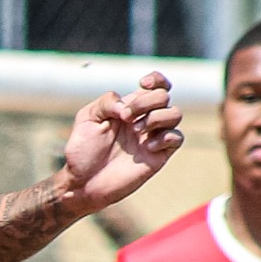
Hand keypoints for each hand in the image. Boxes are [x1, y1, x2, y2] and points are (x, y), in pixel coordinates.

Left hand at [59, 73, 184, 215]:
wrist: (82, 182)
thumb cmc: (82, 150)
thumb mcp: (87, 118)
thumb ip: (106, 102)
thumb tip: (127, 106)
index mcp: (130, 107)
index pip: (156, 85)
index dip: (157, 79)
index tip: (142, 84)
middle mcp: (144, 119)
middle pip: (164, 96)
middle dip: (145, 102)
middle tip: (125, 118)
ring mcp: (153, 137)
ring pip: (175, 114)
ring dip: (156, 118)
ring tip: (135, 132)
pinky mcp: (158, 155)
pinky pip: (177, 138)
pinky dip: (164, 138)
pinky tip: (145, 148)